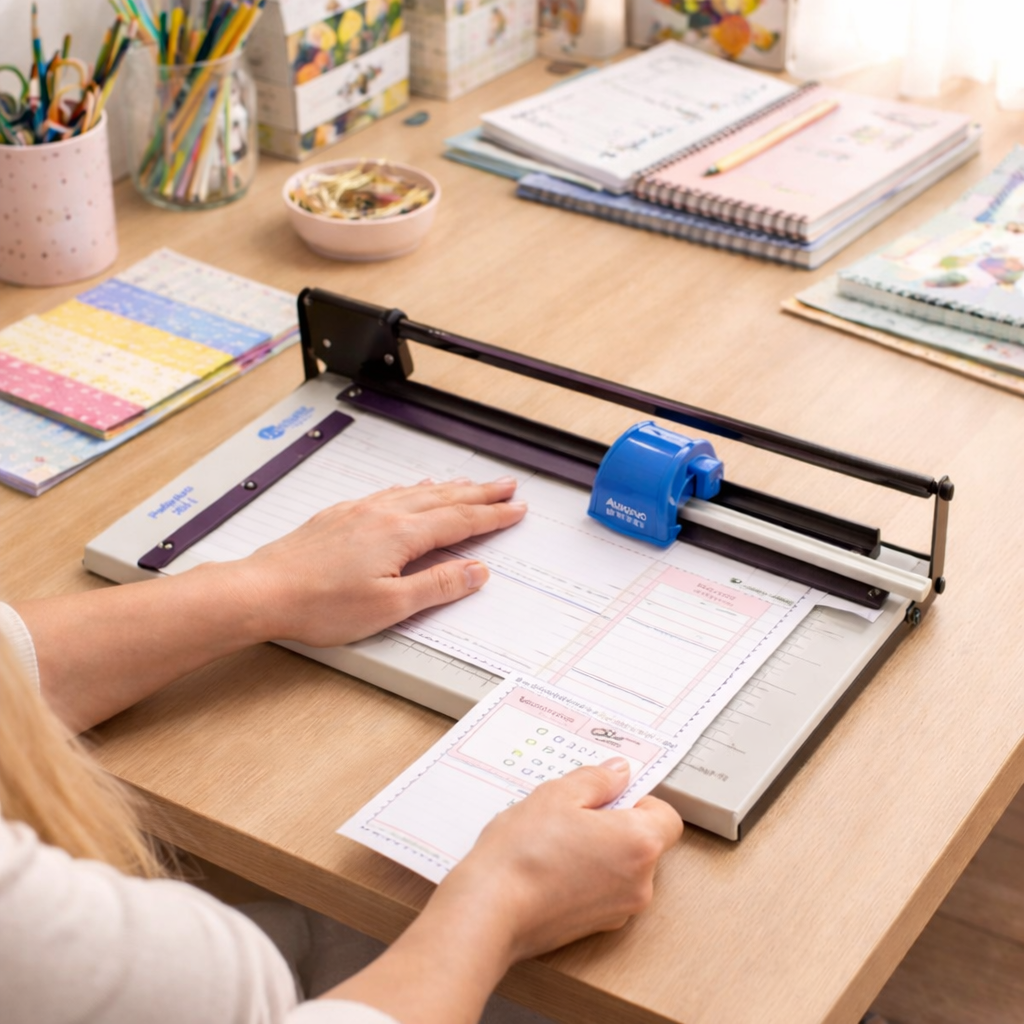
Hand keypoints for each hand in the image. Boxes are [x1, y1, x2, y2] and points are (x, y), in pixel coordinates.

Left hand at [228, 476, 526, 647]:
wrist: (264, 591)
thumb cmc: (319, 604)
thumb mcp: (390, 606)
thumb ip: (438, 585)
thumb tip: (475, 571)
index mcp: (400, 534)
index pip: (460, 521)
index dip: (492, 516)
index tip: (515, 510)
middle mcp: (382, 514)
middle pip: (444, 498)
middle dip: (479, 493)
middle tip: (506, 486)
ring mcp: (359, 511)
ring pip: (417, 492)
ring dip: (450, 487)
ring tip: (470, 484)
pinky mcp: (340, 516)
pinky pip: (390, 492)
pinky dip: (413, 489)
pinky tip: (411, 490)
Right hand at [430, 758, 682, 963]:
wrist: (490, 912)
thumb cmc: (523, 854)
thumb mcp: (557, 794)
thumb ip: (596, 779)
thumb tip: (619, 773)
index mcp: (639, 843)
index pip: (666, 816)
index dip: (638, 799)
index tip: (607, 794)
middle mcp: (640, 882)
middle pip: (643, 842)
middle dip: (614, 824)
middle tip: (572, 813)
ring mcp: (618, 910)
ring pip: (620, 867)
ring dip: (598, 850)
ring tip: (554, 841)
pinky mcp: (595, 927)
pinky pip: (602, 890)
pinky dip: (584, 876)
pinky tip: (549, 866)